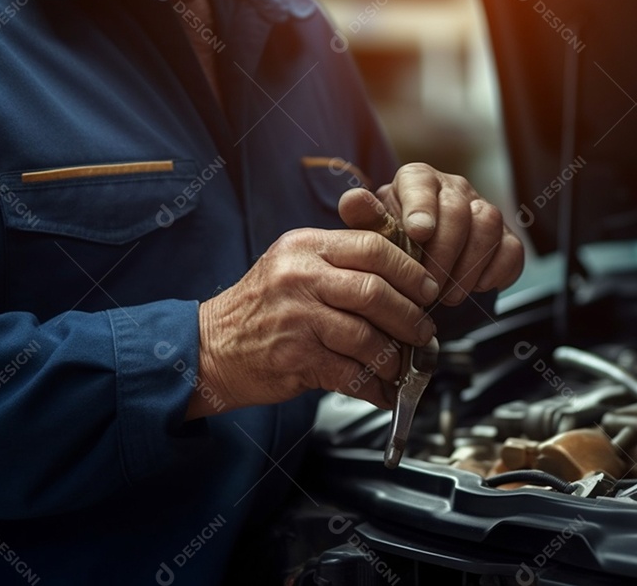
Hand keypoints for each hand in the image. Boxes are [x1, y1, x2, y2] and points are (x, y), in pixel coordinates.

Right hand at [188, 228, 438, 419]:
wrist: (208, 348)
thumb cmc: (260, 309)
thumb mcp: (294, 266)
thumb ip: (341, 263)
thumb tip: (404, 280)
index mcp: (306, 246)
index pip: (373, 247)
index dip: (410, 271)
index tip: (427, 289)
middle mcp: (299, 276)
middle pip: (375, 292)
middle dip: (409, 317)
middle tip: (423, 331)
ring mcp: (296, 317)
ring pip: (366, 336)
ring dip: (394, 357)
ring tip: (401, 364)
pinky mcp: (295, 357)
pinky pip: (350, 374)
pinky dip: (373, 386)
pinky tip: (381, 389)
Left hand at [340, 163, 524, 305]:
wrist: (419, 260)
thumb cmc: (393, 242)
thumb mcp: (371, 232)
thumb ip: (363, 218)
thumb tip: (352, 201)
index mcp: (418, 180)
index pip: (422, 184)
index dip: (422, 207)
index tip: (418, 233)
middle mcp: (453, 189)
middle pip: (459, 209)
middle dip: (445, 251)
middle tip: (429, 285)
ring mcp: (482, 211)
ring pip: (489, 223)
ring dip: (470, 264)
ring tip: (448, 295)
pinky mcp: (504, 237)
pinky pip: (512, 248)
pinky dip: (498, 270)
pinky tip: (477, 288)